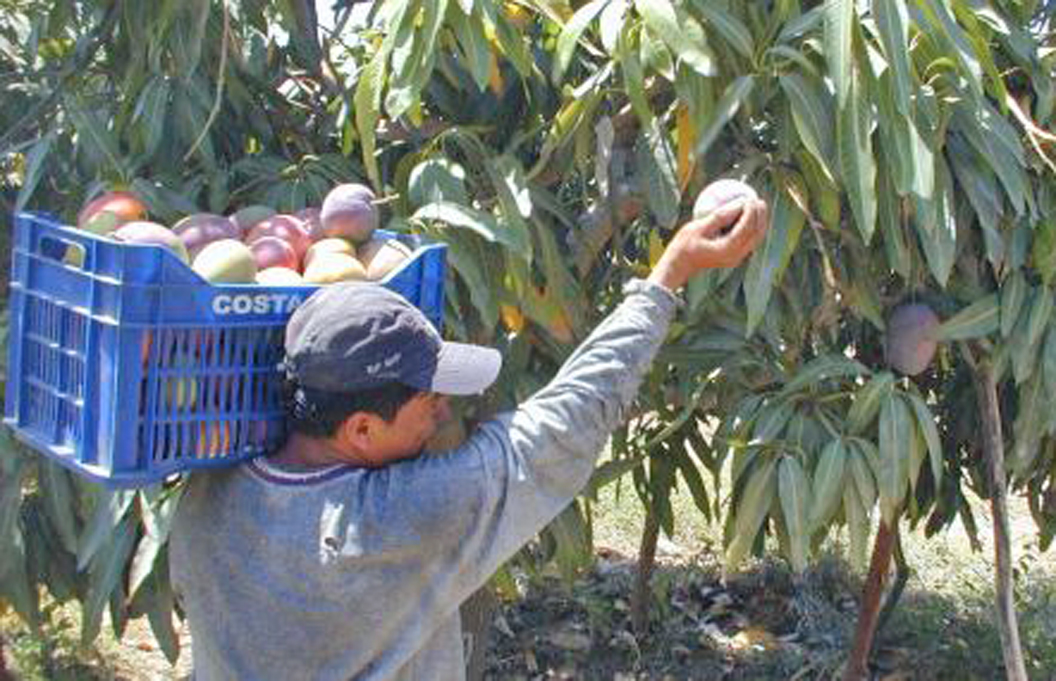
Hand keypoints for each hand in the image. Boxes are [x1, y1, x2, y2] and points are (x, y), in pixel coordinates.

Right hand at [647, 198, 768, 290]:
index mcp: (727, 249)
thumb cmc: (684, 246)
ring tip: (758, 207)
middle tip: (758, 200)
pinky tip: (750, 217)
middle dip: (760, 216)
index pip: (746, 228)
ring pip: (755, 239)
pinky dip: (752, 228)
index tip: (749, 198)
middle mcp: (736, 256)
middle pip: (756, 234)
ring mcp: (736, 259)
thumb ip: (720, 216)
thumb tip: (739, 202)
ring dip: (759, 222)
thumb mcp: (698, 227)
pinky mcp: (735, 257)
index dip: (750, 212)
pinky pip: (749, 241)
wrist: (679, 265)